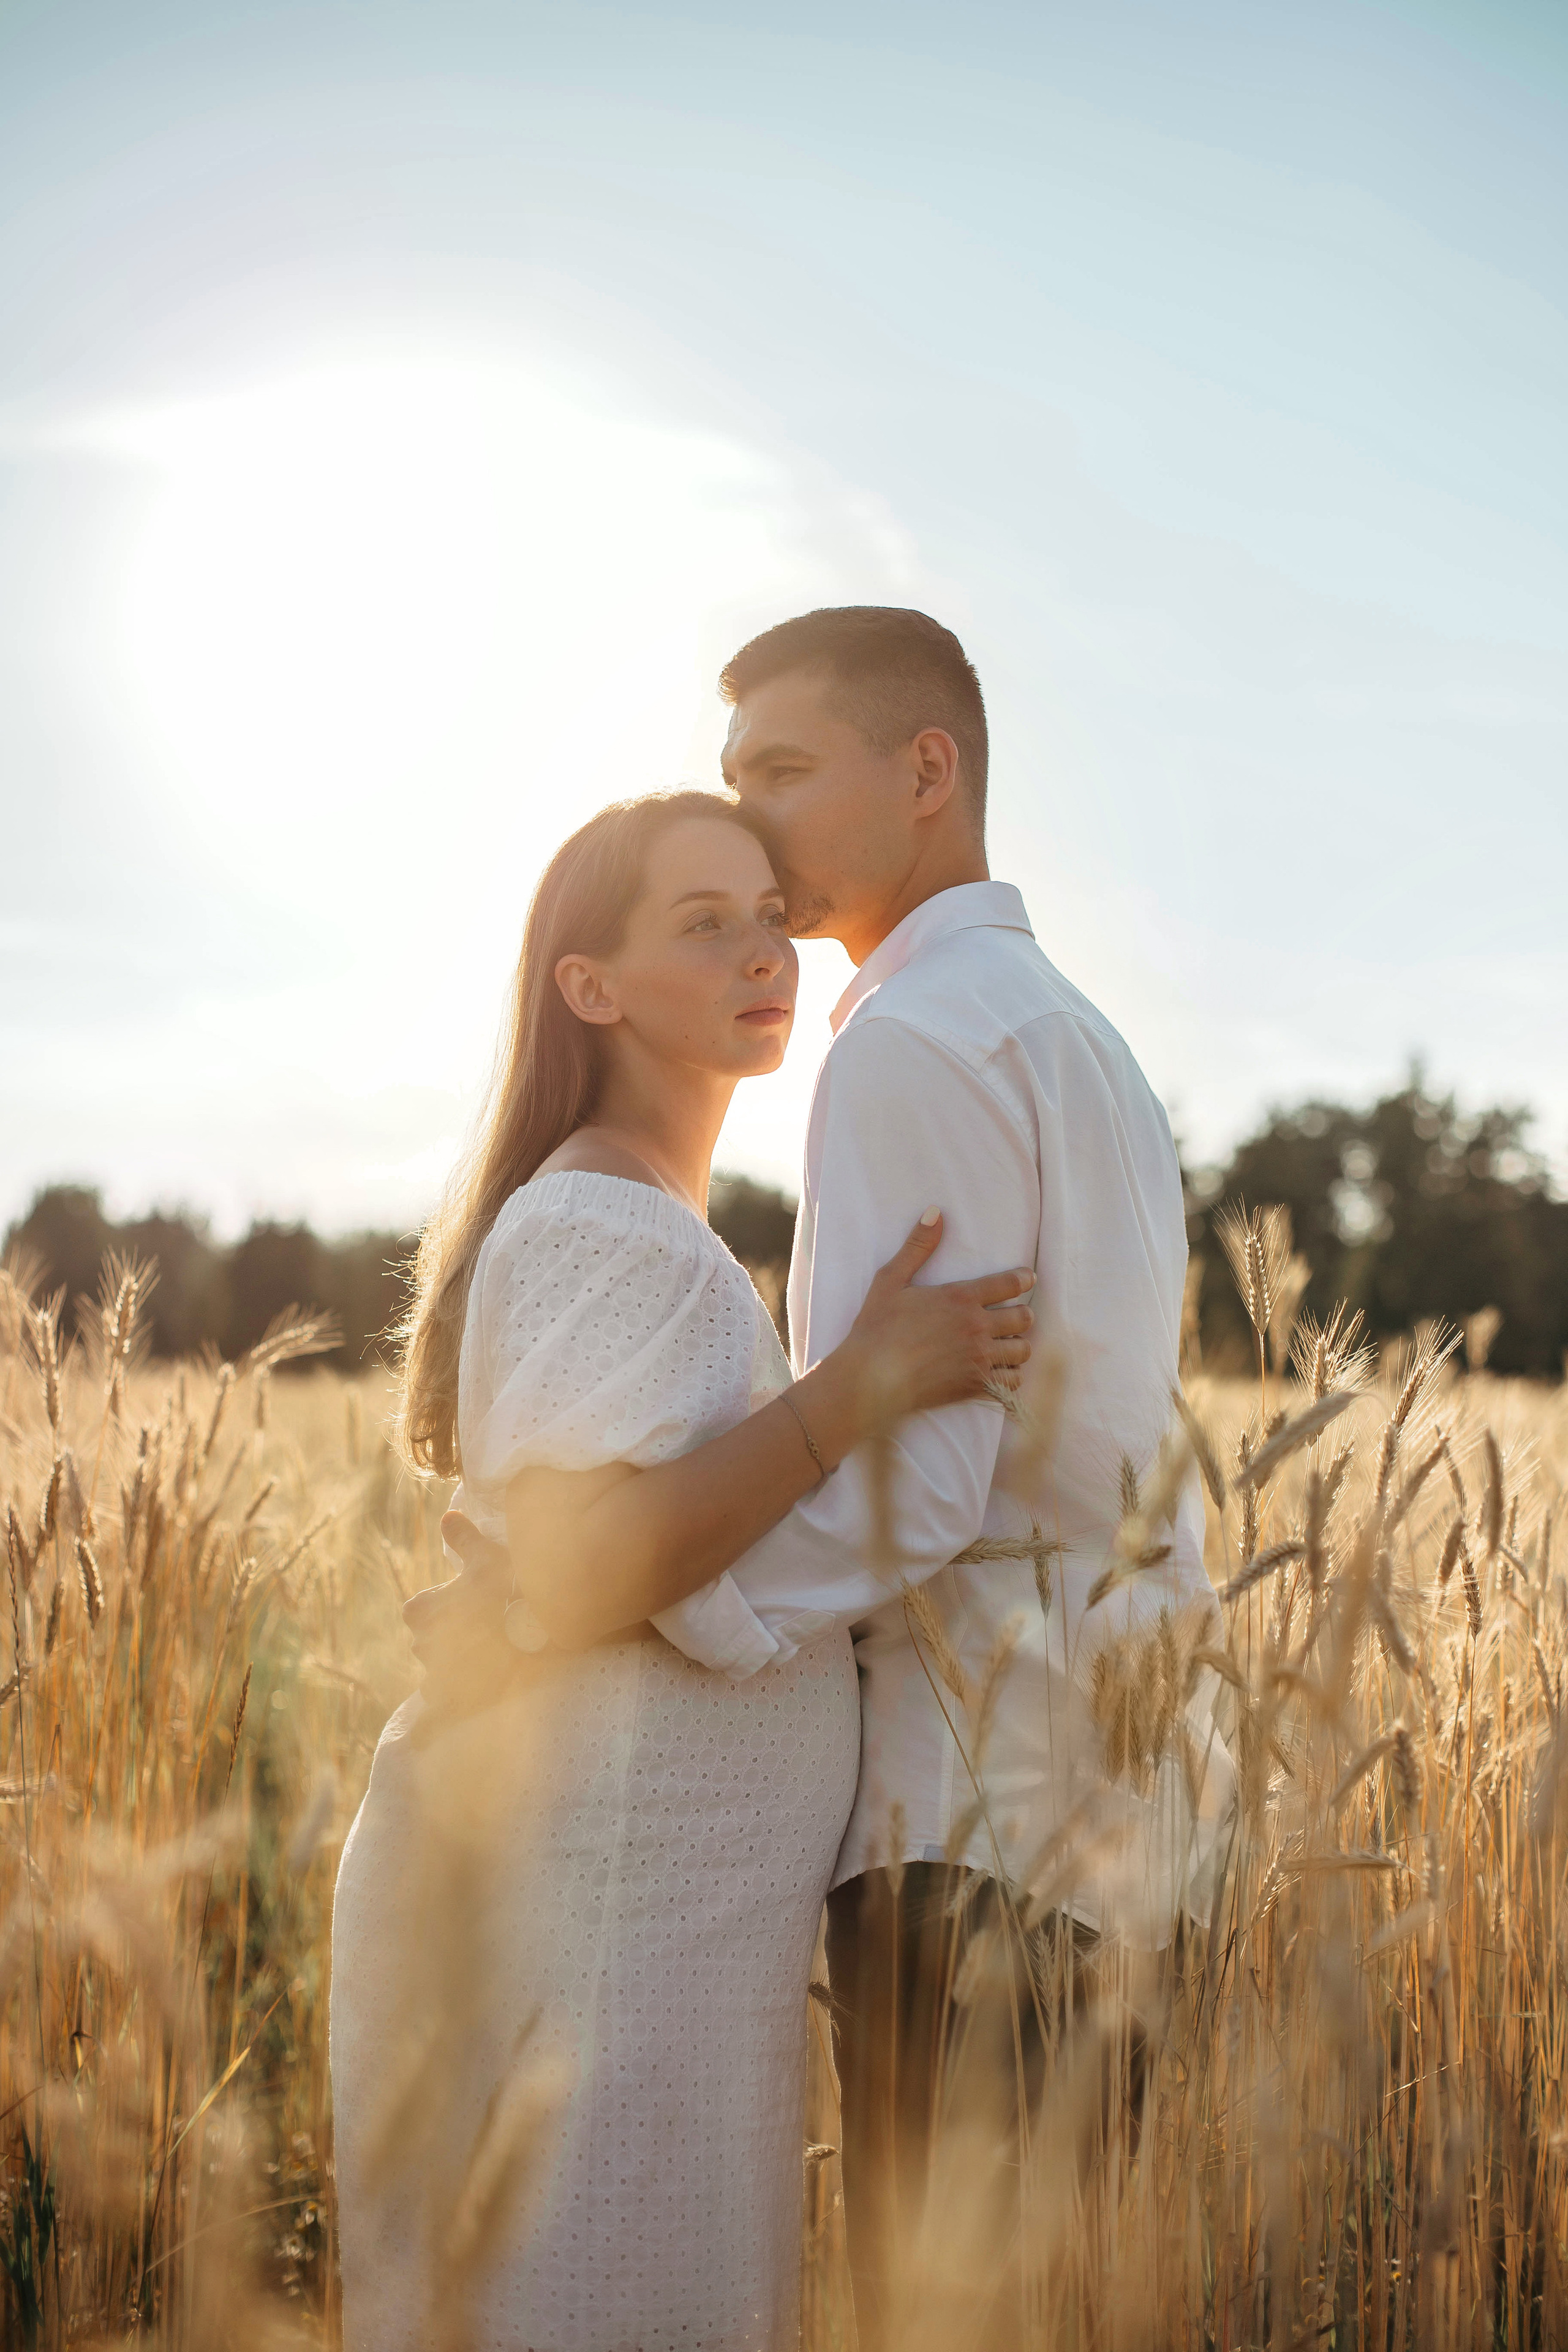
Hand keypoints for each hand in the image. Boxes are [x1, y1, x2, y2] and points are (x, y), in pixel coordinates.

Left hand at [403, 1515, 519, 1716]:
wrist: (537, 1633)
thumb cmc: (512, 1591)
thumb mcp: (490, 1559)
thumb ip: (466, 1539)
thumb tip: (448, 1516)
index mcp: (422, 1611)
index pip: (417, 1611)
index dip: (442, 1609)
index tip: (468, 1608)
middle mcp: (422, 1645)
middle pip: (427, 1645)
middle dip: (449, 1643)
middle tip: (485, 1636)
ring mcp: (438, 1678)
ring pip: (434, 1678)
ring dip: (451, 1676)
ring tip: (483, 1670)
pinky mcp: (454, 1705)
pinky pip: (433, 1721)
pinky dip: (429, 1729)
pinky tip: (423, 1740)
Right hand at [831, 1209, 1033, 1431]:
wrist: (871, 1379)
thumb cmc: (877, 1328)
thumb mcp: (891, 1280)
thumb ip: (917, 1246)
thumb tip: (935, 1211)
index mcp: (961, 1298)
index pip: (1011, 1283)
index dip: (1023, 1279)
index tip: (1026, 1279)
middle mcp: (977, 1327)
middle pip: (1025, 1318)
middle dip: (1022, 1316)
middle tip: (1012, 1317)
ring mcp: (979, 1358)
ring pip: (1023, 1351)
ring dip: (1018, 1346)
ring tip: (1007, 1345)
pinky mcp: (976, 1386)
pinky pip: (1012, 1381)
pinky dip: (1010, 1377)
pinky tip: (999, 1372)